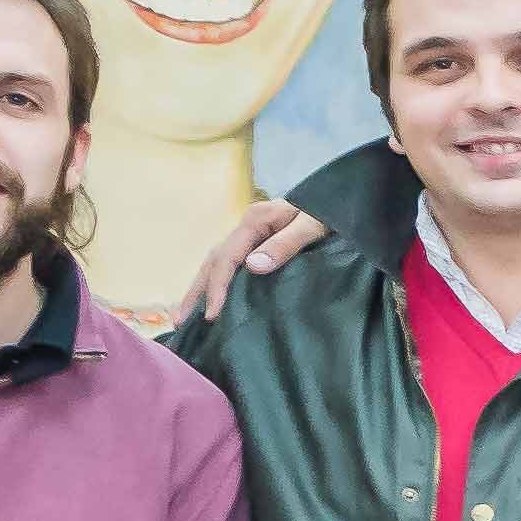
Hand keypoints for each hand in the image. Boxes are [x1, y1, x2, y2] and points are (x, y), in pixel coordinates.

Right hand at [190, 200, 326, 323]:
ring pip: (217, 262)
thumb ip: (284, 245)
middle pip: (213, 260)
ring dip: (201, 288)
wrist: (339, 199)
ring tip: (185, 316)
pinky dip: (217, 282)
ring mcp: (249, 234)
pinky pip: (230, 264)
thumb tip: (252, 267)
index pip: (227, 257)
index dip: (217, 286)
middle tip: (181, 321)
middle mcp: (246, 226)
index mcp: (255, 221)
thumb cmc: (326, 212)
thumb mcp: (311, 226)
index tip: (212, 314)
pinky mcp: (256, 242)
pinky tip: (211, 299)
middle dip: (196, 291)